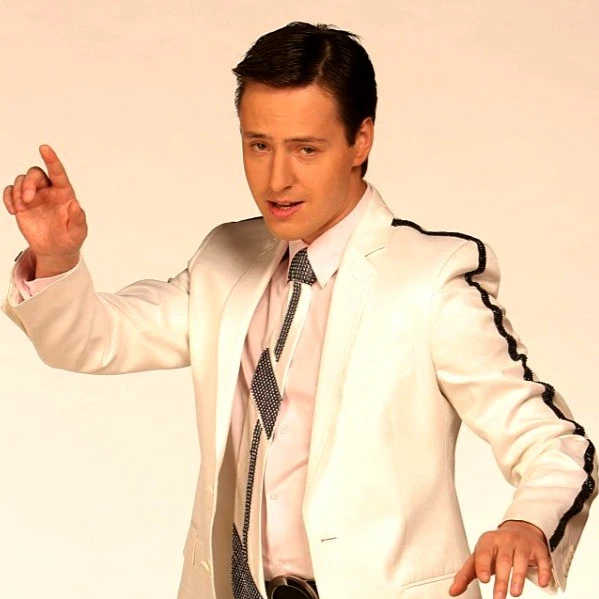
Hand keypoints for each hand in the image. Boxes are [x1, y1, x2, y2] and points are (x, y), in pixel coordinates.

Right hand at [3, 144, 86, 274]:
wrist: (55, 250)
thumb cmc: (70, 238)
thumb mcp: (78, 232)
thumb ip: (78, 219)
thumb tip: (76, 205)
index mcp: (64, 193)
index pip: (58, 173)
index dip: (52, 160)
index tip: (44, 148)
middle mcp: (49, 191)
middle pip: (35, 174)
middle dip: (28, 183)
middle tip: (27, 200)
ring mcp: (34, 196)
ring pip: (21, 180)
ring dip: (18, 191)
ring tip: (21, 209)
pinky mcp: (22, 203)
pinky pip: (10, 191)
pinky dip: (9, 198)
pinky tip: (14, 211)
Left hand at [449, 521, 551, 598]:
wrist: (519, 530)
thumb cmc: (495, 549)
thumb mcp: (479, 557)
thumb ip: (466, 574)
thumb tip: (452, 591)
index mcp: (488, 540)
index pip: (484, 552)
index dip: (483, 565)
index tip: (483, 579)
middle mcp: (505, 539)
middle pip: (503, 560)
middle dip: (501, 580)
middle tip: (498, 598)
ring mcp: (523, 543)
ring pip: (520, 559)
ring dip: (518, 577)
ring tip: (515, 593)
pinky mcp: (538, 550)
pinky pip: (542, 560)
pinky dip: (544, 571)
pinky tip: (543, 583)